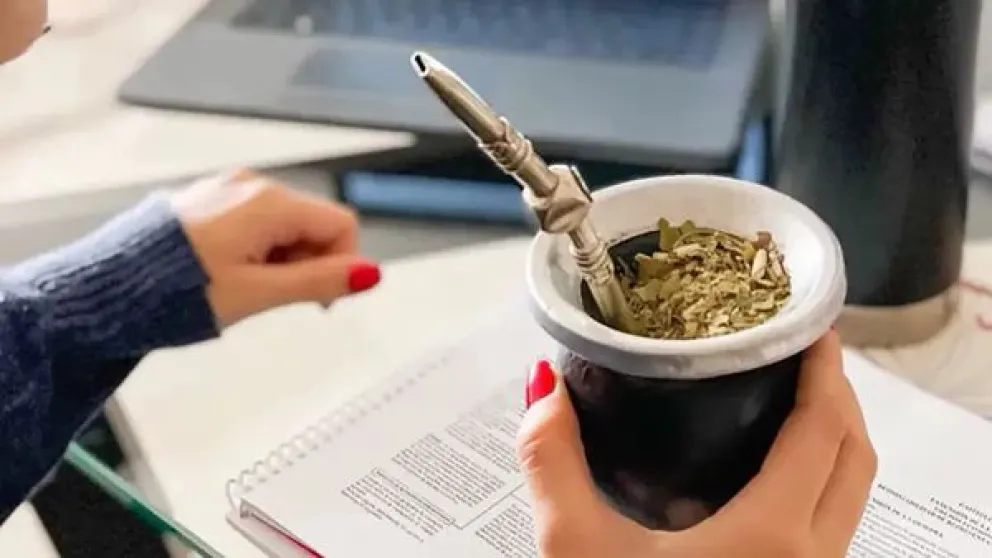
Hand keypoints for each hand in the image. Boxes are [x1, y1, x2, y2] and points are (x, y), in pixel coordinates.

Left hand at [171, 169, 380, 326]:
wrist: (105, 290)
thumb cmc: (173, 291)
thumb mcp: (258, 294)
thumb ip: (320, 282)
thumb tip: (370, 274)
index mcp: (269, 202)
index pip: (341, 225)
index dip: (341, 265)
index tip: (319, 300)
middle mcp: (250, 185)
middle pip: (312, 224)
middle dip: (306, 263)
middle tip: (273, 298)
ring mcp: (225, 190)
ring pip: (282, 227)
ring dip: (279, 261)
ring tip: (242, 290)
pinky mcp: (206, 202)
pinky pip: (252, 224)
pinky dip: (254, 252)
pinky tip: (226, 275)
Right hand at [517, 330, 876, 557]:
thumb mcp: (576, 551)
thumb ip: (552, 463)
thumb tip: (542, 388)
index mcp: (772, 537)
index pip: (825, 431)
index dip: (825, 370)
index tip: (811, 327)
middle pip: (856, 458)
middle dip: (839, 396)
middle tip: (801, 354)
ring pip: (852, 497)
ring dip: (835, 442)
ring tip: (788, 403)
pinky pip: (832, 529)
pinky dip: (820, 484)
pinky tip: (768, 478)